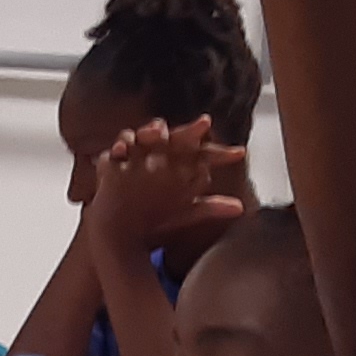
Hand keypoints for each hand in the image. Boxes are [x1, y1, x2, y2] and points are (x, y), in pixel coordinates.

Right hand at [85, 116, 245, 258]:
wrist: (120, 232)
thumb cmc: (154, 219)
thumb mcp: (185, 214)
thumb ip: (209, 208)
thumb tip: (241, 208)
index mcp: (181, 165)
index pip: (203, 153)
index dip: (220, 153)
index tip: (239, 153)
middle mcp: (161, 155)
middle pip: (178, 137)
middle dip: (190, 130)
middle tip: (205, 123)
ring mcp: (137, 156)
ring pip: (144, 134)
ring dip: (151, 130)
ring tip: (160, 132)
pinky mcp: (114, 163)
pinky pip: (116, 150)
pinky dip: (120, 148)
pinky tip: (124, 150)